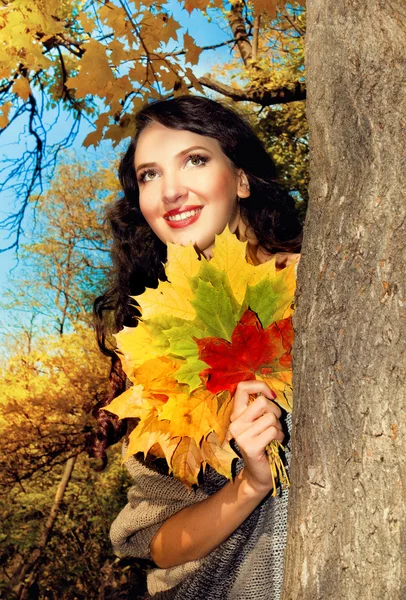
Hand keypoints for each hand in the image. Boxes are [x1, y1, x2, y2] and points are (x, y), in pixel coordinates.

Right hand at [228, 380, 283, 495]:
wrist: (259, 473)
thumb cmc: (264, 443)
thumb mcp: (258, 422)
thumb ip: (260, 407)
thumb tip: (271, 393)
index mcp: (236, 414)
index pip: (242, 387)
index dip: (260, 386)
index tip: (271, 395)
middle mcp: (235, 423)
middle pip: (262, 401)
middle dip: (275, 411)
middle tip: (274, 424)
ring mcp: (240, 435)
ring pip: (270, 417)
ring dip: (278, 427)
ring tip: (273, 436)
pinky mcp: (250, 446)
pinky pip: (272, 431)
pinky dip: (279, 437)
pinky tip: (274, 444)